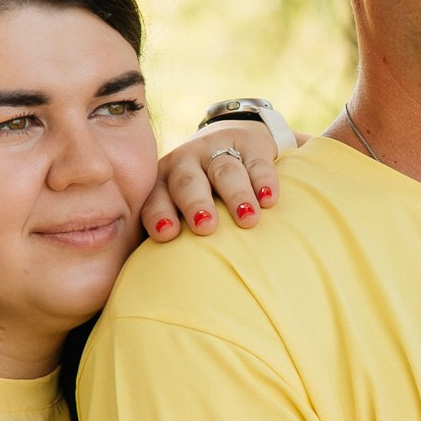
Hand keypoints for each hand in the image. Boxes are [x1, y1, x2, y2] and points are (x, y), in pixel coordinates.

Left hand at [143, 119, 280, 239]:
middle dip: (195, 204)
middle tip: (205, 226)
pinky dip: (264, 180)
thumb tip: (152, 284)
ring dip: (235, 195)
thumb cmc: (200, 192)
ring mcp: (217, 150)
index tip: (167, 234)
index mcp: (163, 181)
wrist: (231, 136)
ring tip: (248, 218)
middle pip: (187, 182)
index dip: (159, 214)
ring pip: (224, 171)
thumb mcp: (179, 204)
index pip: (156, 198)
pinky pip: (257, 162)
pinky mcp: (249, 144)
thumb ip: (169, 236)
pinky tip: (269, 199)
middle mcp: (186, 163)